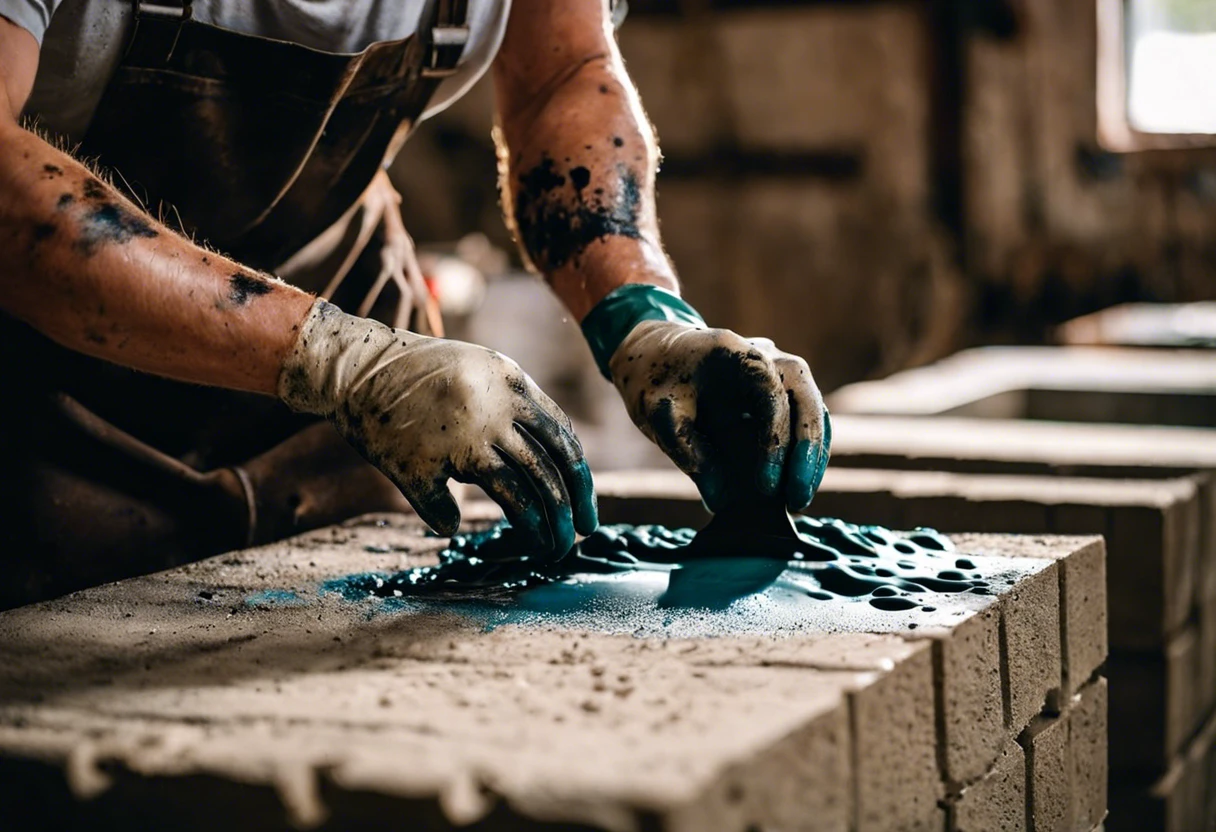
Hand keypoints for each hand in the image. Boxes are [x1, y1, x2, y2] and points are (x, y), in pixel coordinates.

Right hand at [278, 300, 597, 557]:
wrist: (356, 365)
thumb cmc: (417, 375)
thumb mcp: (478, 370)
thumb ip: (512, 406)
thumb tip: (540, 458)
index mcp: (512, 383)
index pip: (563, 437)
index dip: (580, 478)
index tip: (585, 507)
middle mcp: (497, 408)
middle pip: (552, 470)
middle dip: (570, 510)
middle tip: (576, 538)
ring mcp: (465, 435)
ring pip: (522, 492)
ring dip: (541, 528)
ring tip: (548, 549)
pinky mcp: (427, 459)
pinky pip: (447, 506)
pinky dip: (450, 523)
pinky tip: (450, 528)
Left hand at [609, 320, 829, 512]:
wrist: (655, 356)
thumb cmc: (654, 380)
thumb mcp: (657, 411)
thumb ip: (685, 447)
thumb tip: (718, 500)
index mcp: (736, 353)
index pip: (772, 395)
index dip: (774, 442)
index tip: (765, 486)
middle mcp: (768, 357)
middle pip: (807, 400)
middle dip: (807, 453)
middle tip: (796, 500)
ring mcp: (779, 373)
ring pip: (814, 412)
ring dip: (812, 458)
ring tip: (797, 502)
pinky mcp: (779, 393)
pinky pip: (804, 421)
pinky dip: (803, 454)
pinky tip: (792, 488)